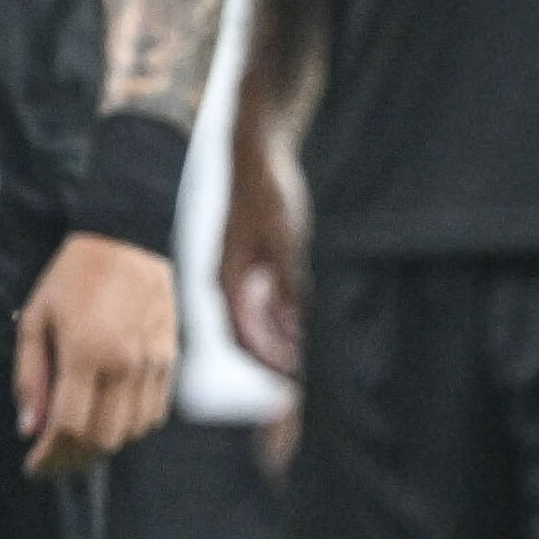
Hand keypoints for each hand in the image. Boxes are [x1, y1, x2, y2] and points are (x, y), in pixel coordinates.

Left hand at [18, 236, 176, 474]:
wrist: (128, 240)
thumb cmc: (75, 274)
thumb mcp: (36, 317)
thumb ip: (31, 375)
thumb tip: (29, 426)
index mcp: (86, 352)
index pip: (69, 427)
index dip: (49, 456)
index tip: (34, 465)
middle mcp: (124, 364)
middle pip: (101, 439)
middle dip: (72, 459)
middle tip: (51, 460)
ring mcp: (152, 365)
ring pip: (130, 433)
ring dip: (101, 447)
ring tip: (75, 443)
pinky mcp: (169, 361)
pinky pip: (153, 414)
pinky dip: (129, 428)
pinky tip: (107, 420)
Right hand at [217, 138, 307, 381]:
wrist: (259, 153)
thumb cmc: (269, 192)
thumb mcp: (286, 238)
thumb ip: (291, 282)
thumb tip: (299, 325)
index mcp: (229, 279)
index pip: (244, 338)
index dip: (268, 365)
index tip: (294, 385)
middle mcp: (231, 281)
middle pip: (249, 337)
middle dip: (274, 362)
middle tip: (304, 385)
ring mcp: (242, 273)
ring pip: (258, 323)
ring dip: (280, 344)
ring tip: (308, 363)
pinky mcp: (256, 263)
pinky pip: (266, 305)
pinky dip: (284, 323)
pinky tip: (306, 328)